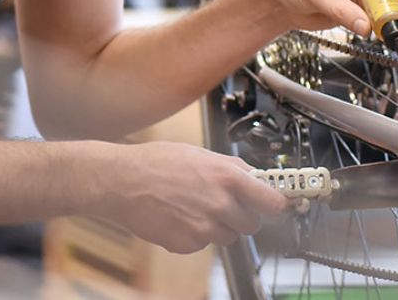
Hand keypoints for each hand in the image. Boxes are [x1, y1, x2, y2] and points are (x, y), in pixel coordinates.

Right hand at [90, 142, 287, 253]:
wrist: (121, 182)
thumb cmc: (157, 163)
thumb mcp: (201, 154)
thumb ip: (232, 168)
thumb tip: (255, 177)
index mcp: (229, 178)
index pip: (273, 202)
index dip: (276, 205)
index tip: (276, 205)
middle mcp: (221, 205)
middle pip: (252, 225)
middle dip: (242, 216)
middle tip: (223, 205)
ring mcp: (205, 228)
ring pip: (228, 237)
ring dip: (218, 227)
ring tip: (194, 208)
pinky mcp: (188, 244)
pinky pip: (203, 244)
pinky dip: (195, 235)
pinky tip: (179, 217)